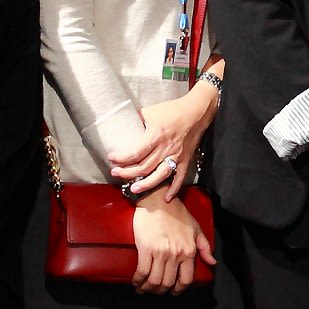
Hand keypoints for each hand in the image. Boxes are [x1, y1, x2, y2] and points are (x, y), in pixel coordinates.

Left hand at [110, 78, 218, 196]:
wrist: (197, 111)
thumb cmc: (172, 109)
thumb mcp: (151, 111)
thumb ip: (137, 119)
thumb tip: (124, 124)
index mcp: (156, 135)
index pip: (135, 153)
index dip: (122, 158)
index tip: (111, 158)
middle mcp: (165, 148)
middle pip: (144, 167)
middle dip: (127, 173)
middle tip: (115, 173)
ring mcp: (176, 156)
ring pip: (159, 176)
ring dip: (145, 185)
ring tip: (133, 190)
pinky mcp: (185, 160)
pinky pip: (180, 178)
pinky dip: (174, 189)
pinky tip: (166, 198)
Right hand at [131, 195, 214, 293]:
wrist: (158, 199)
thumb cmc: (176, 212)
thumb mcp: (195, 228)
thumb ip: (205, 247)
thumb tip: (212, 263)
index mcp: (188, 251)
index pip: (186, 279)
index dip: (178, 290)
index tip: (172, 291)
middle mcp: (176, 255)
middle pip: (168, 283)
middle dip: (160, 291)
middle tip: (155, 291)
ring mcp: (161, 253)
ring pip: (155, 281)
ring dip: (148, 289)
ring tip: (143, 288)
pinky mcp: (146, 248)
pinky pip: (142, 271)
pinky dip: (138, 280)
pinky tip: (136, 281)